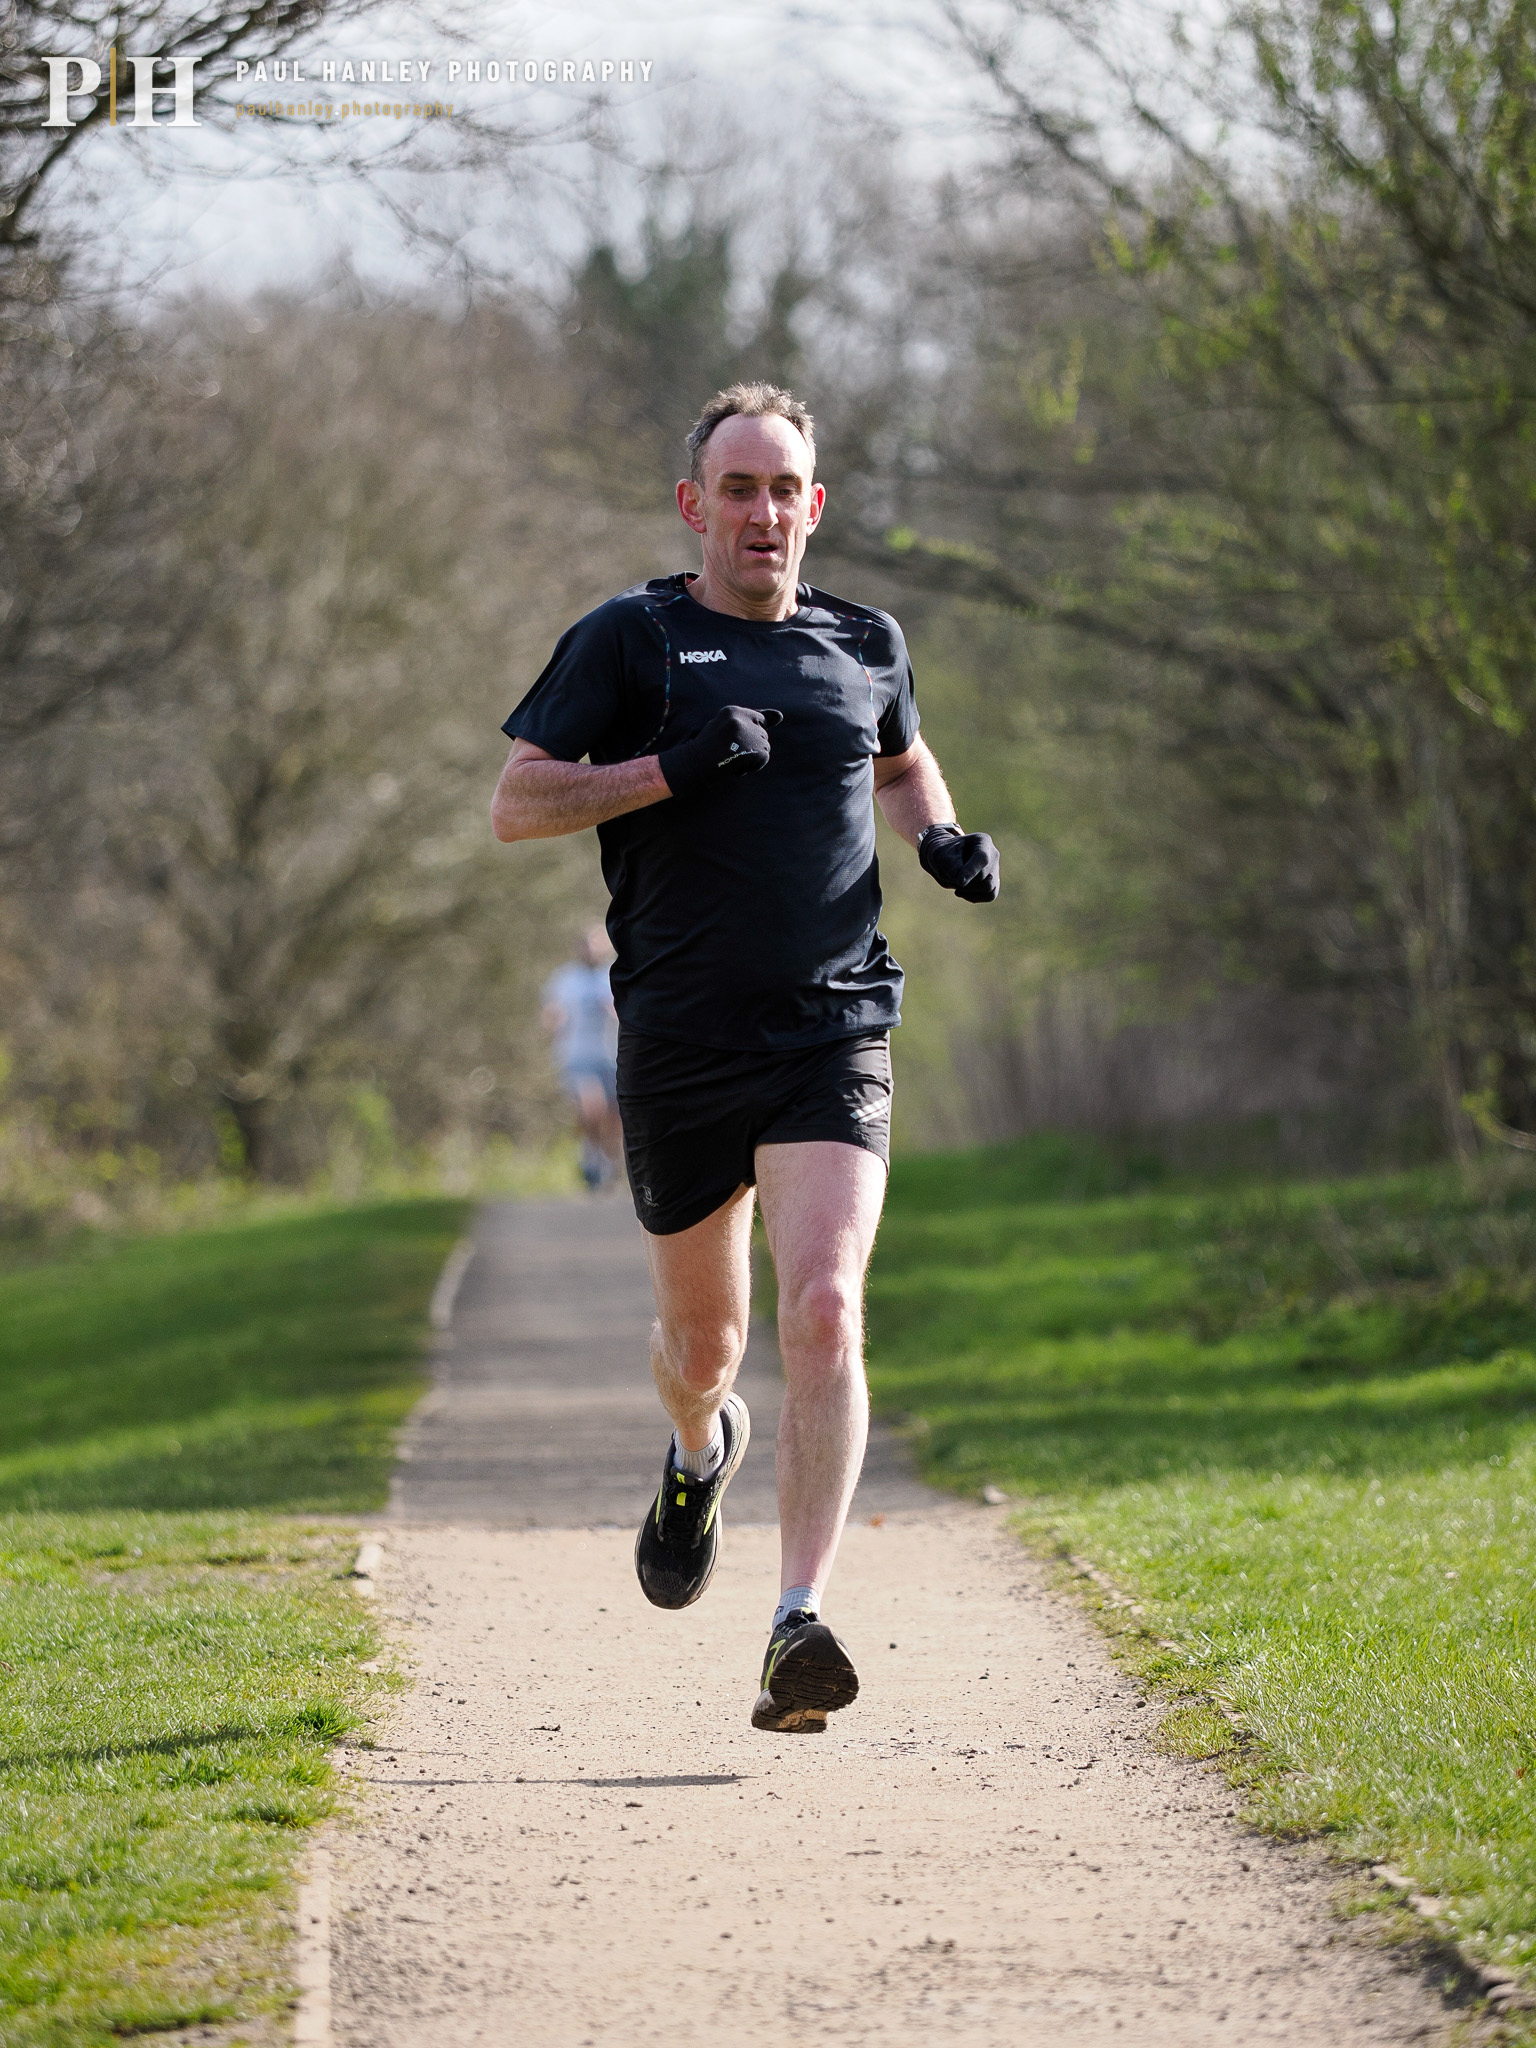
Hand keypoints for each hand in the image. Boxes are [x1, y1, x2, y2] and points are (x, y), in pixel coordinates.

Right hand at [659, 705, 783, 801]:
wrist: (695, 765)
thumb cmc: (707, 747)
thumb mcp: (724, 727)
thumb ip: (751, 720)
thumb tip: (781, 716)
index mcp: (733, 711)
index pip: (758, 719)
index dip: (751, 733)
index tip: (741, 743)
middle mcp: (743, 719)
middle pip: (762, 735)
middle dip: (750, 746)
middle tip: (729, 753)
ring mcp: (750, 735)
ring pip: (764, 747)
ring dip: (751, 756)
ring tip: (732, 759)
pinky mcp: (755, 750)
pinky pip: (763, 759)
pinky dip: (752, 766)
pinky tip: (736, 767)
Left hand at [918, 823, 999, 902]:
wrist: (946, 858)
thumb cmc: (943, 853)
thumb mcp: (940, 854)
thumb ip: (950, 865)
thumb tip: (962, 881)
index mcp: (982, 840)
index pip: (983, 858)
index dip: (971, 872)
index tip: (958, 882)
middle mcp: (993, 854)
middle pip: (985, 876)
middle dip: (967, 881)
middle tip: (951, 879)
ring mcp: (995, 868)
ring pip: (990, 887)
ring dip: (970, 890)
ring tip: (956, 886)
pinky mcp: (994, 882)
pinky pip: (990, 895)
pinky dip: (975, 897)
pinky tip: (962, 892)